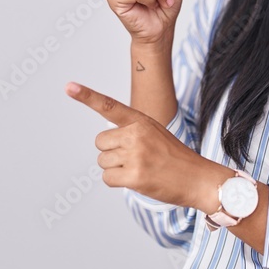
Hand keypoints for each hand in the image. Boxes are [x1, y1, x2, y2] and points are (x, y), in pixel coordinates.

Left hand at [64, 80, 230, 208]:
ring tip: (140, 168)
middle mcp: (136, 134)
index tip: (69, 86)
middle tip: (135, 158)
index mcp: (140, 120)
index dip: (87, 96)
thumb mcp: (155, 133)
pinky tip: (137, 180)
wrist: (199, 179)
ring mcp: (135, 155)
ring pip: (103, 162)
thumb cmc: (175, 158)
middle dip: (111, 152)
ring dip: (116, 169)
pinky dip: (118, 182)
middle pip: (100, 142)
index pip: (109, 106)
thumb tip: (106, 144)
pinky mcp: (135, 176)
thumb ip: (130, 131)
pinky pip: (107, 178)